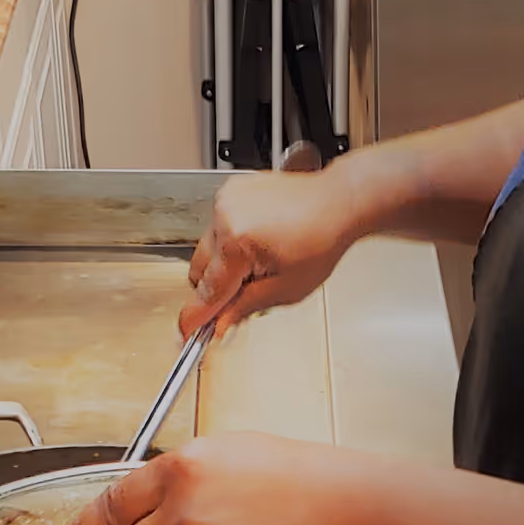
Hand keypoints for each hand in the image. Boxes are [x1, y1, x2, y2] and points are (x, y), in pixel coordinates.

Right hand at [183, 169, 365, 337]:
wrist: (336, 203)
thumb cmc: (323, 238)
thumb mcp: (287, 289)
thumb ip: (245, 307)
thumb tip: (218, 323)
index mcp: (237, 243)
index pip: (208, 291)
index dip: (196, 317)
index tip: (188, 332)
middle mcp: (225, 218)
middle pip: (200, 270)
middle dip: (218, 287)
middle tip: (248, 291)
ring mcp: (225, 202)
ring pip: (207, 248)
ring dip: (225, 262)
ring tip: (262, 258)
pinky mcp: (230, 192)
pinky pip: (217, 227)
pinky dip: (231, 239)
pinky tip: (260, 239)